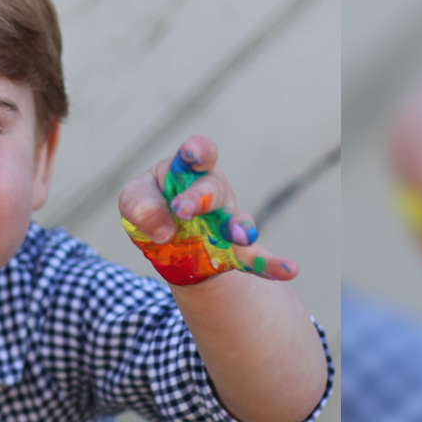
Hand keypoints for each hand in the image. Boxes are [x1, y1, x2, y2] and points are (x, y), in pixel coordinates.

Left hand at [118, 135, 297, 285]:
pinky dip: (271, 265)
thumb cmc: (151, 208)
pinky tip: (288, 270)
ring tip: (242, 238)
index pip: (198, 154)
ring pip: (236, 220)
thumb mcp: (133, 201)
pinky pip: (255, 258)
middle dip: (199, 197)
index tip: (192, 154)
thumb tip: (164, 230)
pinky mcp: (232, 251)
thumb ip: (140, 205)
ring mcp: (225, 221)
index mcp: (186, 171)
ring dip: (239, 227)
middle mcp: (212, 192)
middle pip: (212, 189)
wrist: (166, 244)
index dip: (197, 151)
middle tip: (183, 210)